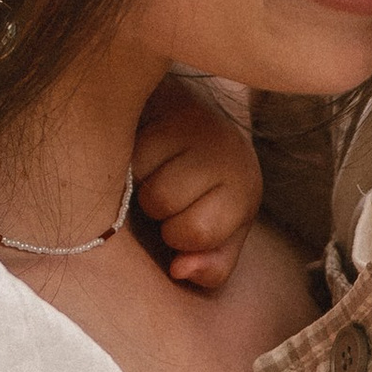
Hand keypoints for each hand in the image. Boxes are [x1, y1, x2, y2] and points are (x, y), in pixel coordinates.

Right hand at [133, 75, 264, 290]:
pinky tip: (143, 144)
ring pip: (139, 173)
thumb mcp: (221, 234)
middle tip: (166, 188)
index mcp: (244, 189)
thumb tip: (180, 269)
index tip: (183, 218)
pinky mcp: (165, 101)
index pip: (197, 232)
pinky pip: (126, 145)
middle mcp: (228, 151)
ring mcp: (196, 122)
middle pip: (162, 201)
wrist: (192, 121)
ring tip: (154, 168)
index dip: (177, 235)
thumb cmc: (205, 190)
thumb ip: (211, 266)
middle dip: (154, 206)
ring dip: (136, 180)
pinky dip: (126, 152)